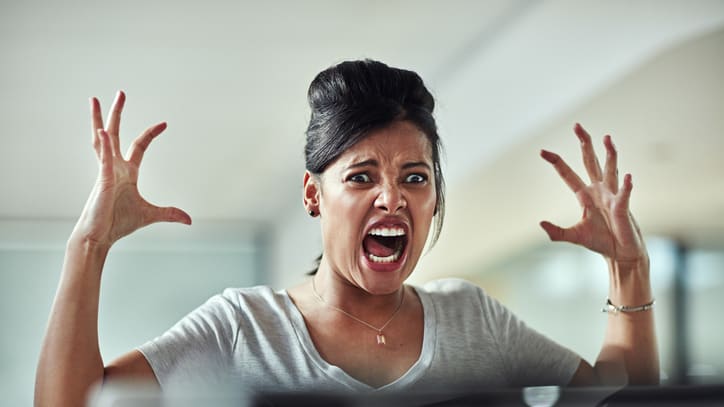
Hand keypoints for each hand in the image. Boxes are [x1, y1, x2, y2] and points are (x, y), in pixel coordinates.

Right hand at [72, 91, 190, 247]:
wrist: (99, 236)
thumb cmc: (118, 223)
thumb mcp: (150, 215)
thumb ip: (169, 214)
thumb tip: (189, 220)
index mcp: (126, 172)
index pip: (139, 146)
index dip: (150, 134)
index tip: (164, 123)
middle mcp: (115, 167)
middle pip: (116, 134)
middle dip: (117, 113)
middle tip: (120, 93)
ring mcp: (106, 171)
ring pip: (102, 140)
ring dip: (100, 119)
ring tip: (95, 100)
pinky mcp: (102, 180)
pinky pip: (103, 159)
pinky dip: (104, 144)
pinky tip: (103, 130)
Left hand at [539, 123, 644, 263]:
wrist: (621, 252)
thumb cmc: (600, 242)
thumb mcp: (575, 236)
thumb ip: (557, 232)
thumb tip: (540, 224)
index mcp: (584, 196)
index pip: (568, 174)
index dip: (557, 162)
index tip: (543, 151)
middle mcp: (598, 191)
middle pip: (589, 162)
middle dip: (584, 144)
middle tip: (577, 126)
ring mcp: (612, 196)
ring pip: (610, 168)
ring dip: (609, 153)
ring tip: (607, 137)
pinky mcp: (623, 207)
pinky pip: (623, 195)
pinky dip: (625, 187)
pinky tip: (627, 177)